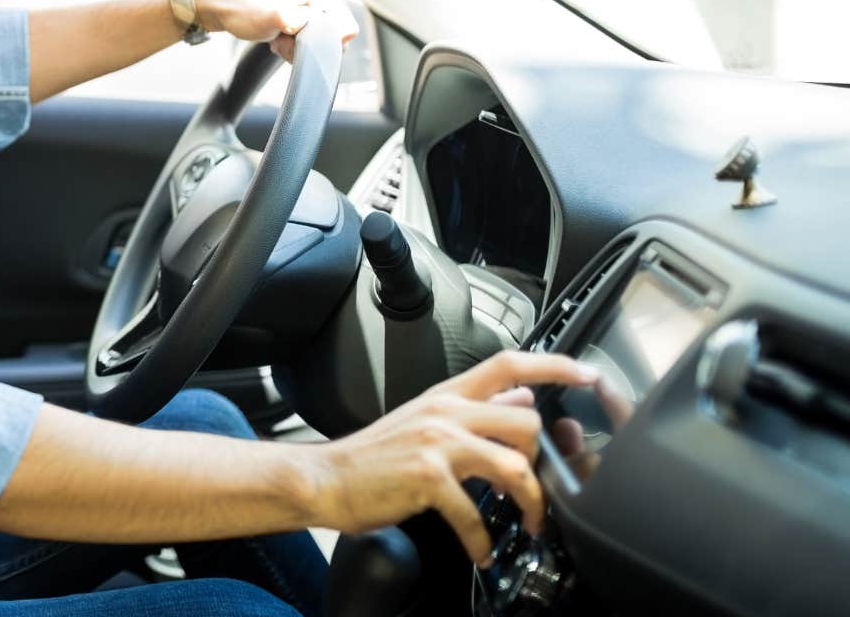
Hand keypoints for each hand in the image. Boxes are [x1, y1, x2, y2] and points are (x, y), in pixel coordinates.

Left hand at [196, 0, 359, 62]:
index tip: (297, 40)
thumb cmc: (243, 8)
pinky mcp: (298, 16)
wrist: (218, 6)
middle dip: (306, 47)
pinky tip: (275, 39)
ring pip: (315, 43)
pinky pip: (303, 41)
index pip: (345, 29)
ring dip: (296, 47)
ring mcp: (309, 6)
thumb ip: (312, 24)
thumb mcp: (278, 18)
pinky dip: (290, 45)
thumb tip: (345, 34)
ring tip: (276, 39)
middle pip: (330, 38)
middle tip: (282, 40)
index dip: (322, 43)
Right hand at [303, 351, 599, 565]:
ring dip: (531, 502)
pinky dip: (482, 540)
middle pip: (526, 420)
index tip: (587, 373)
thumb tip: (520, 395)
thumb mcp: (426, 419)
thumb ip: (474, 409)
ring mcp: (437, 444)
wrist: (327, 479)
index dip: (554, 365)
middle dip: (542, 459)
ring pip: (514, 464)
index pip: (509, 364)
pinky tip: (480, 550)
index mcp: (447, 396)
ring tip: (528, 523)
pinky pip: (475, 513)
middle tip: (537, 487)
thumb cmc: (374, 456)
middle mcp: (445, 413)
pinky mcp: (427, 478)